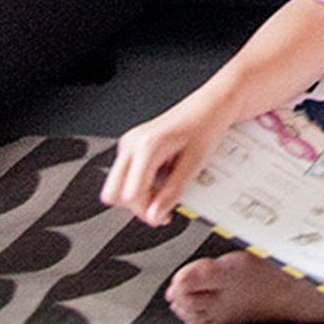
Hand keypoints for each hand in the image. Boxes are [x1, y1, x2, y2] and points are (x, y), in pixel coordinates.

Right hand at [103, 96, 233, 228]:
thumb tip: (154, 216)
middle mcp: (132, 143)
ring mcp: (129, 144)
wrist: (209, 107)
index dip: (146, 210)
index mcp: (147, 146)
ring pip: (117, 186)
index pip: (130, 194)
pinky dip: (142, 184)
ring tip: (167, 187)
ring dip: (140, 195)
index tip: (163, 216)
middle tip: (162, 205)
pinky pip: (126, 177)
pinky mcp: (132, 146)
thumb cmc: (205, 127)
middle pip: (113, 192)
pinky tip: (163, 177)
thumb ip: (172, 191)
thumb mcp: (194, 164)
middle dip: (137, 205)